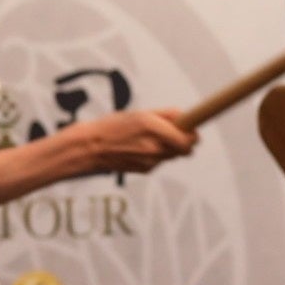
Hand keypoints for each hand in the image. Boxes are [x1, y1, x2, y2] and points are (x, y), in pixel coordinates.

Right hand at [61, 108, 198, 176]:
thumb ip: (166, 115)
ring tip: (149, 138)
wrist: (90, 148)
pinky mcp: (146, 170)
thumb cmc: (113, 126)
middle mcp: (154, 147)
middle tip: (174, 131)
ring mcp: (151, 161)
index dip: (194, 134)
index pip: (188, 138)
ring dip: (169, 147)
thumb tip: (185, 117)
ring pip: (173, 155)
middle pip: (185, 149)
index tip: (193, 129)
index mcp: (153, 127)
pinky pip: (160, 161)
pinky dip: (156, 154)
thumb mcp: (140, 113)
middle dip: (183, 140)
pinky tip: (139, 148)